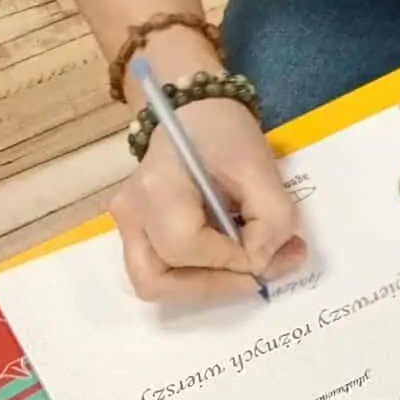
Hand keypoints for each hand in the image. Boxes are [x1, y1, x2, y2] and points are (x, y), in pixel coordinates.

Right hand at [113, 97, 306, 304]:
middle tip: (260, 274)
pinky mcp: (136, 233)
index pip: (183, 246)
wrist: (194, 113)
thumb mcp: (261, 166)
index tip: (267, 251)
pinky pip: (161, 271)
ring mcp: (127, 225)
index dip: (228, 260)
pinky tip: (230, 258)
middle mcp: (131, 211)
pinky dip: (198, 275)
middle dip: (215, 286)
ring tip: (247, 268)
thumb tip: (264, 262)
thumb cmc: (226, 134)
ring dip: (205, 286)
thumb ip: (273, 215)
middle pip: (157, 279)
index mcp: (157, 186)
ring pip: (154, 283)